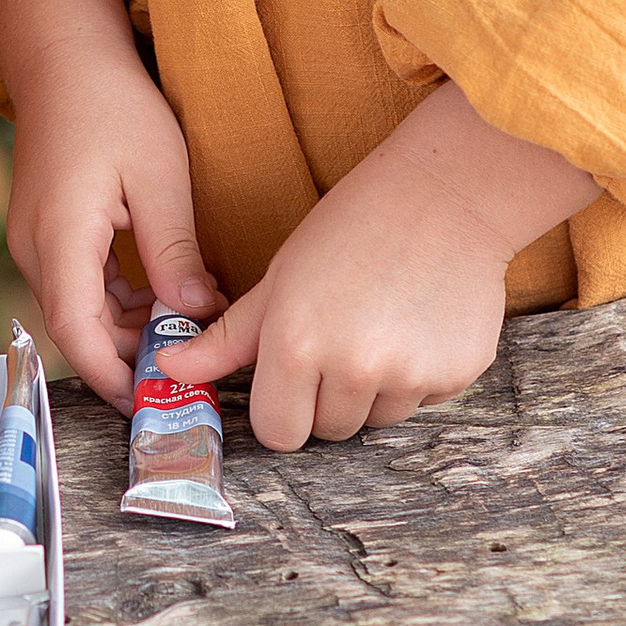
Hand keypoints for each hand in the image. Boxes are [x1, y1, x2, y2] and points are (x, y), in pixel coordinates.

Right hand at [0, 0, 215, 405]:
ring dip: (127, 329)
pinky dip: (117, 303)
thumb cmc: (113, 103)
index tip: (154, 403)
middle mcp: (35, 246)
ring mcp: (34, 239)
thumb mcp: (160, 175)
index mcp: (60, 235)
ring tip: (188, 335)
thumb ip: (174, 252)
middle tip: (191, 377)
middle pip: (77, 328)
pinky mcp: (45, 231)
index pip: (77, 331)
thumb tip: (197, 315)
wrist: (63, 54)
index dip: (112, 376)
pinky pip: (79, 285)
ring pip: (79, 309)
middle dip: (130, 359)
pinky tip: (163, 297)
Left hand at [165, 80, 598, 451]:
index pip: (278, 432)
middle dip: (327, 398)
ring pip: (376, 419)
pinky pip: (423, 401)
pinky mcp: (457, 375)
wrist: (447, 193)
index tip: (291, 379)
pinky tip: (418, 322)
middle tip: (340, 338)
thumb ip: (227, 337)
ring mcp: (411, 376)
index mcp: (297, 346)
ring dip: (374, 389)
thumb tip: (168, 369)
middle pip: (328, 430)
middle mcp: (354, 370)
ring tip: (382, 323)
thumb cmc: (353, 226)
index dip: (281, 409)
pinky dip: (418, 375)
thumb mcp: (280, 277)